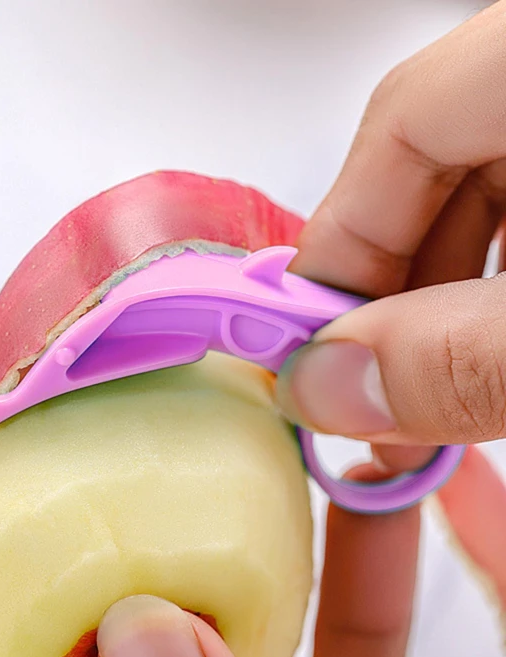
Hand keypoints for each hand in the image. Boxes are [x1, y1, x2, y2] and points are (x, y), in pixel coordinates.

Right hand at [276, 1, 505, 448]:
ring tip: (438, 391)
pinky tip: (494, 351)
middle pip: (442, 159)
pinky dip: (502, 289)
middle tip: (378, 394)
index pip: (409, 118)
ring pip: (493, 188)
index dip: (343, 242)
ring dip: (449, 298)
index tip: (313, 351)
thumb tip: (328, 391)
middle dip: (396, 290)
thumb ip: (463, 357)